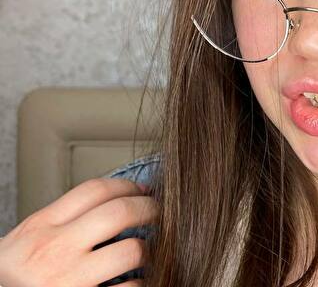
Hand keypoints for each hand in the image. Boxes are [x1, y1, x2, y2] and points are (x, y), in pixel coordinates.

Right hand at [0, 178, 157, 286]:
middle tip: (158, 212)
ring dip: (148, 250)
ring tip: (148, 252)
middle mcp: (55, 251)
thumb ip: (58, 224)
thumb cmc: (11, 281)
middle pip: (119, 212)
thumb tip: (106, 205)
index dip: (128, 185)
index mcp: (40, 228)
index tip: (143, 189)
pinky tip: (139, 282)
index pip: (94, 190)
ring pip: (131, 251)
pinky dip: (141, 284)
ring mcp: (70, 281)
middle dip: (148, 208)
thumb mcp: (23, 244)